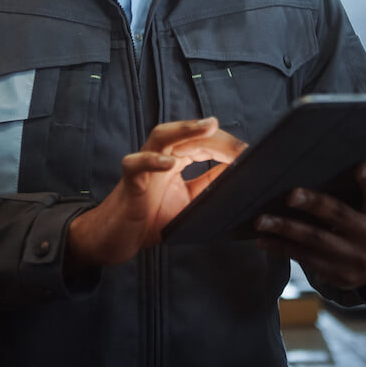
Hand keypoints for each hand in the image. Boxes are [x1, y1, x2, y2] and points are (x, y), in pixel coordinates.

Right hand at [66, 117, 244, 270]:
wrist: (115, 239)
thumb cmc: (150, 218)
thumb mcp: (189, 202)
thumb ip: (209, 185)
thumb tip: (239, 173)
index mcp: (175, 160)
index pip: (203, 143)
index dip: (227, 145)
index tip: (250, 154)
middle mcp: (160, 157)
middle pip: (187, 134)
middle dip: (215, 136)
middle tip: (241, 146)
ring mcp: (143, 166)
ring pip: (161, 136)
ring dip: (185, 129)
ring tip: (209, 126)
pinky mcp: (129, 182)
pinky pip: (136, 164)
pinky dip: (152, 160)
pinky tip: (169, 163)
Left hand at [253, 162, 365, 291]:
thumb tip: (351, 165)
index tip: (360, 167)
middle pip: (339, 217)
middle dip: (312, 205)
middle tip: (289, 195)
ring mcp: (356, 261)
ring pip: (316, 242)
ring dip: (286, 231)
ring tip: (262, 221)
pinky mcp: (340, 277)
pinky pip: (307, 259)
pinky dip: (284, 248)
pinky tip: (265, 239)